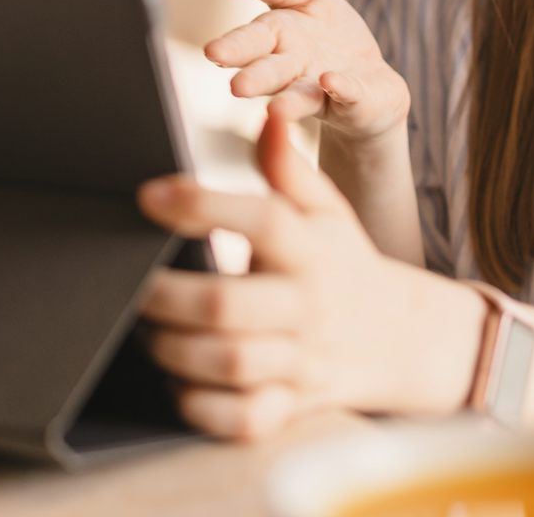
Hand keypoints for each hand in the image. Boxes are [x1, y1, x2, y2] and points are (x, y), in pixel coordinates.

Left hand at [134, 102, 480, 440]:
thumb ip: (289, 167)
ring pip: (229, 363)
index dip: (203, 204)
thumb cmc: (343, 265)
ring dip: (173, 349)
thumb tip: (267, 113)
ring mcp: (302, 363)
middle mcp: (308, 307)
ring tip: (145, 330)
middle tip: (130, 282)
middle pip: (227, 304)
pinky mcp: (292, 408)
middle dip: (166, 294)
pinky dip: (200, 406)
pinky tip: (176, 380)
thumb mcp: (327, 211)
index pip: (262, 220)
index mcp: (312, 250)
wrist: (403, 340)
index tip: (149, 194)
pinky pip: (241, 420)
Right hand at [200, 0, 409, 140]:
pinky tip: (331, 82)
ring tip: (277, 110)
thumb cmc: (324, 31)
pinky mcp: (353, 98)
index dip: (233, 47)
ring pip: (300, 95)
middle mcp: (291, 68)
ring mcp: (321, 88)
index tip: (212, 53)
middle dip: (255, 79)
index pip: (250, 40)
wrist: (368, 76)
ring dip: (289, 102)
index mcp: (274, 38)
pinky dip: (341, 88)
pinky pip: (348, 93)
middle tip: (238, 87)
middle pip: (270, 72)